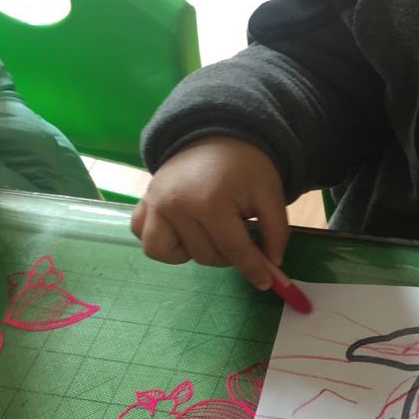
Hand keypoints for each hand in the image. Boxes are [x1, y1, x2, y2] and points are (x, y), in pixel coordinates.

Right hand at [131, 136, 289, 290]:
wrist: (213, 135)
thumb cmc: (244, 166)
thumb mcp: (270, 193)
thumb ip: (276, 230)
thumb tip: (272, 264)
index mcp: (210, 201)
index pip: (234, 249)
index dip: (253, 269)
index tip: (265, 283)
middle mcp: (175, 206)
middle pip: (206, 256)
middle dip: (229, 254)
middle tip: (238, 233)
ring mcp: (154, 206)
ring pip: (172, 255)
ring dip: (196, 252)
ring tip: (211, 233)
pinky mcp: (142, 206)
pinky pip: (147, 241)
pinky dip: (165, 244)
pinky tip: (185, 231)